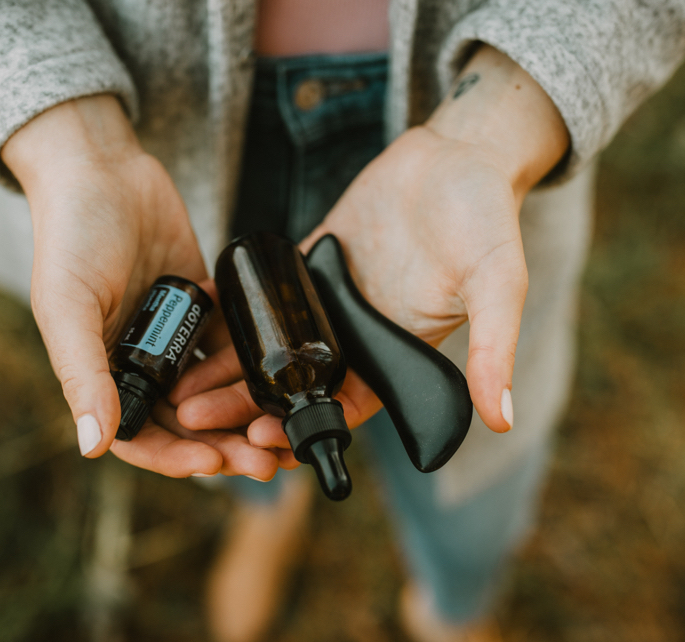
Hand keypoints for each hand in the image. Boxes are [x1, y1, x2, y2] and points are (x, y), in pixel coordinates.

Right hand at [2, 95, 288, 478]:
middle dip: (223, 446)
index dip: (174, 457)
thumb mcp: (67, 307)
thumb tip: (92, 447)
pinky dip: (253, 366)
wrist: (104, 169)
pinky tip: (283, 381)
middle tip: (265, 462)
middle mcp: (139, 362)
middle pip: (186, 422)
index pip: (140, 434)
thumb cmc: (70, 235)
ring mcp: (174, 336)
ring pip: (214, 391)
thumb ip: (83, 375)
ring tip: (282, 429)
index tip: (212, 464)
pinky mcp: (204, 307)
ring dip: (246, 414)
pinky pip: (232, 346)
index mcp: (101, 372)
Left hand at [172, 46, 568, 444]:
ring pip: (271, 352)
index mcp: (396, 354)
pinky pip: (265, 299)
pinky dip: (233, 314)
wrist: (458, 153)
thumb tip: (502, 421)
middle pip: (294, 389)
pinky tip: (195, 324)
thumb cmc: (486, 218)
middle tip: (195, 419)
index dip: (301, 433)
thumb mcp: (498, 284)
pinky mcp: (309, 263)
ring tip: (182, 389)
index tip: (260, 444)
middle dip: (246, 410)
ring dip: (230, 372)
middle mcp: (358, 337)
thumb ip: (493, 349)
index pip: (343, 411)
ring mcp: (330, 302)